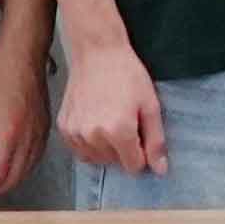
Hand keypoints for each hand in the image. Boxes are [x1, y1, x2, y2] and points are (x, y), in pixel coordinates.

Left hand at [0, 43, 47, 198]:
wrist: (23, 58)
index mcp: (8, 133)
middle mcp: (27, 138)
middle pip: (16, 177)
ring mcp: (39, 134)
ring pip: (28, 169)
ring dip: (13, 181)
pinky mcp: (45, 128)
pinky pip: (37, 157)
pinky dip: (25, 169)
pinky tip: (16, 168)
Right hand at [59, 37, 165, 173]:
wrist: (97, 53)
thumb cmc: (127, 75)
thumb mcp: (150, 105)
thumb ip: (156, 141)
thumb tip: (160, 170)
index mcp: (119, 132)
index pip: (134, 166)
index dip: (142, 153)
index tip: (140, 133)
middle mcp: (94, 136)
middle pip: (115, 163)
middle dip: (124, 148)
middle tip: (125, 120)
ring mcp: (76, 132)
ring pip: (96, 159)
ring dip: (106, 148)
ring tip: (110, 119)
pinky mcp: (64, 127)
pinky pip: (80, 150)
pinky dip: (89, 143)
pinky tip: (96, 121)